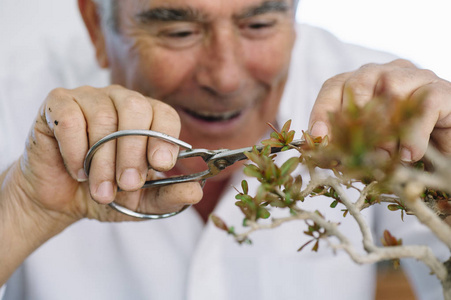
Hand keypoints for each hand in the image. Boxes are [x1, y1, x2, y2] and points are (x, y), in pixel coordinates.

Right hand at [6, 85, 202, 223]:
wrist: (61, 199)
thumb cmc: (105, 192)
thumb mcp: (141, 201)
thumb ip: (168, 196)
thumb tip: (196, 192)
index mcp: (147, 118)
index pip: (165, 114)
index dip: (165, 138)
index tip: (160, 166)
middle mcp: (121, 100)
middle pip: (136, 110)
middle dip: (133, 152)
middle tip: (127, 184)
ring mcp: (89, 98)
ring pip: (103, 119)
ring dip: (103, 162)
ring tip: (101, 190)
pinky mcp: (58, 104)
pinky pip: (71, 120)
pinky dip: (75, 151)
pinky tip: (77, 170)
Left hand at [308, 59, 450, 161]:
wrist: (444, 156)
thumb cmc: (402, 147)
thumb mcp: (368, 146)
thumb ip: (346, 143)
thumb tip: (319, 145)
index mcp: (365, 83)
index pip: (335, 86)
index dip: (322, 110)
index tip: (318, 137)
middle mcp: (388, 73)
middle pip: (357, 83)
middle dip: (354, 123)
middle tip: (360, 153)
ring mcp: (417, 77)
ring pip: (390, 90)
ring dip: (384, 130)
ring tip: (388, 157)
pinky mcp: (444, 91)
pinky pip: (424, 105)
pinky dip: (413, 134)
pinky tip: (410, 154)